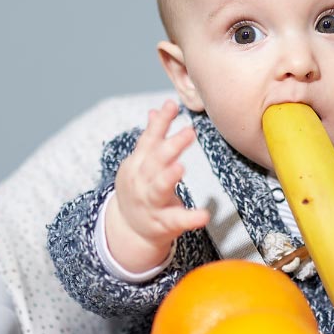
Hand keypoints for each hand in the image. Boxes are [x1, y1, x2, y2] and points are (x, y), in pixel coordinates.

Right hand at [105, 100, 210, 272]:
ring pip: (158, 189)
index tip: (172, 105)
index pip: (149, 139)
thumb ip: (151, 138)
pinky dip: (190, 218)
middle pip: (155, 161)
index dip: (160, 122)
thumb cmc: (140, 189)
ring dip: (168, 177)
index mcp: (138, 164)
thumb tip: (156, 110)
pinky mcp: (163, 223)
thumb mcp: (141, 163)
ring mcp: (151, 203)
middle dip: (170, 146)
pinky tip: (204, 215)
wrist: (129, 228)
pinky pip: (176, 220)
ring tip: (180, 167)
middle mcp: (142, 181)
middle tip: (189, 131)